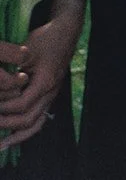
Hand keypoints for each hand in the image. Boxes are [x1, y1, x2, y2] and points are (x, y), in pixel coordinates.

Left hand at [0, 15, 80, 151]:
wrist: (65, 33)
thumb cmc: (44, 40)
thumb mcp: (25, 53)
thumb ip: (12, 73)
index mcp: (45, 82)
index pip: (22, 105)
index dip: (3, 108)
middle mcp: (50, 93)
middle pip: (28, 120)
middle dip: (5, 125)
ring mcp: (51, 96)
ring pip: (36, 124)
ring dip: (17, 137)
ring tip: (1, 146)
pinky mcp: (48, 96)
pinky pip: (38, 119)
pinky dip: (25, 130)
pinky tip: (11, 135)